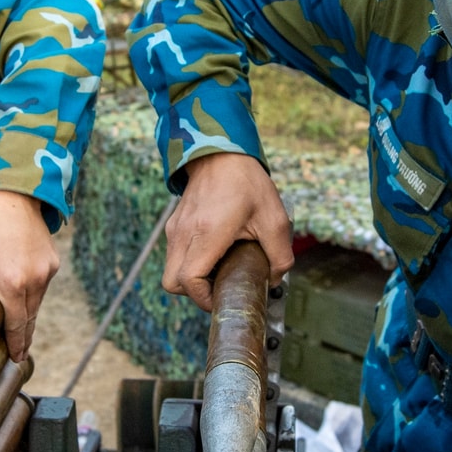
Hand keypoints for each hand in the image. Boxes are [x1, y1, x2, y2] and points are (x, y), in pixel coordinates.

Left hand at [0, 189, 57, 359]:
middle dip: (23, 333)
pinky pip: (42, 284)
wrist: (9, 195)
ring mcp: (47, 271)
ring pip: (37, 301)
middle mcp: (34, 282)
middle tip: (16, 347)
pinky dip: (31, 288)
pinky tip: (17, 282)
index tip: (17, 358)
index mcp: (10, 286)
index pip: (17, 328)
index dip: (17, 346)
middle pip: (30, 318)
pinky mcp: (52, 261)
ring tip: (13, 313)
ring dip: (26, 310)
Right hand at [161, 153, 293, 310]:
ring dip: (192, 279)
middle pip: (172, 283)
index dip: (203, 298)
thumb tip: (274, 280)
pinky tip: (213, 253)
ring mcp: (175, 229)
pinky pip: (175, 256)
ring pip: (171, 271)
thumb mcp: (274, 219)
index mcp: (208, 233)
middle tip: (219, 287)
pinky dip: (189, 264)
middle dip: (194, 294)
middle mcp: (184, 233)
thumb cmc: (247, 183)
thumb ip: (280, 255)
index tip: (222, 296)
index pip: (188, 280)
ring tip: (219, 268)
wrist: (221, 153)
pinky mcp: (174, 226)